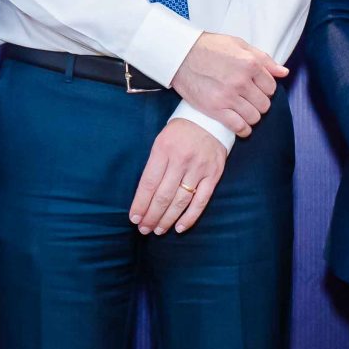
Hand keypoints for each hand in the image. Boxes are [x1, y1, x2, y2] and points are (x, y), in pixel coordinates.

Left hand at [128, 119, 227, 235]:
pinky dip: (190, 217)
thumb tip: (143, 197)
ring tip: (158, 230)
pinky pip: (201, 201)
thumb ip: (154, 165)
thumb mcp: (161, 140)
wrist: (210, 118)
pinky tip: (179, 228)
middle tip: (144, 229)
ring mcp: (199, 168)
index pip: (149, 183)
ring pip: (181, 201)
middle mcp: (181, 160)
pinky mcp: (214, 174)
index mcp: (164, 149)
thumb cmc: (180, 132)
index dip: (140, 203)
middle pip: (163, 195)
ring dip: (167, 219)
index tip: (134, 218)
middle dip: (151, 216)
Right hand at [170, 32, 287, 136]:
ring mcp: (228, 96)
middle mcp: (241, 81)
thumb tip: (283, 72)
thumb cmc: (209, 47)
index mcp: (250, 63)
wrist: (180, 55)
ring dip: (252, 116)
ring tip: (244, 111)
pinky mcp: (215, 109)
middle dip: (259, 103)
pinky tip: (241, 126)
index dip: (265, 89)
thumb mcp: (239, 44)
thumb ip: (263, 59)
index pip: (272, 87)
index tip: (257, 90)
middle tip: (249, 100)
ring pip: (254, 117)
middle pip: (265, 104)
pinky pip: (239, 127)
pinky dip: (243, 130)